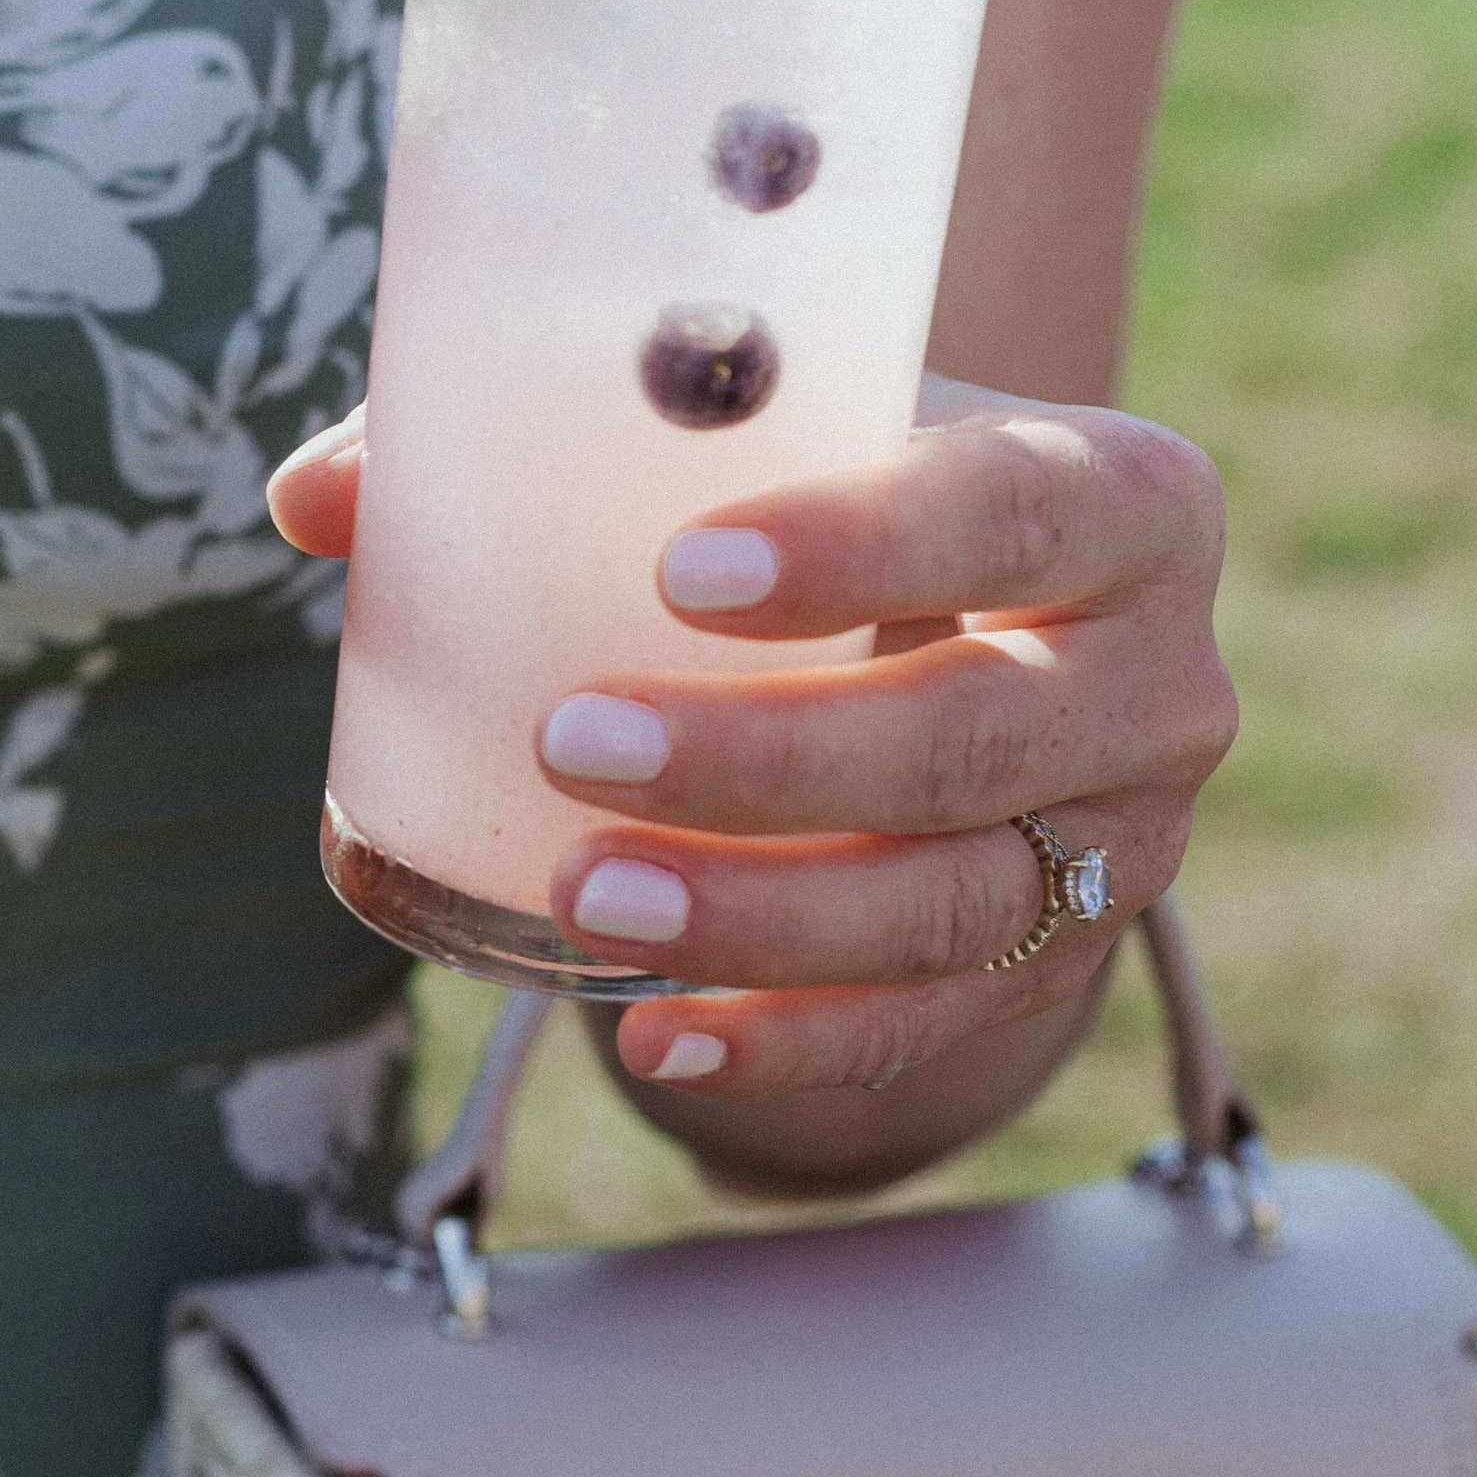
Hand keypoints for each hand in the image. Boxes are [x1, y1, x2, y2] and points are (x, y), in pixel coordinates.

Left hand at [269, 376, 1234, 1128]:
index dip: (865, 543)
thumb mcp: (763, 444)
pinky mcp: (1064, 963)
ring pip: (951, 903)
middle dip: (767, 756)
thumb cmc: (849, 498)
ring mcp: (1125, 841)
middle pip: (975, 734)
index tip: (685, 567)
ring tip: (581, 899)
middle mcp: (1158, 675)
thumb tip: (317, 495)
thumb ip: (543, 441)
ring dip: (759, 914)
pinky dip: (787, 1035)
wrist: (980, 627)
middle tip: (573, 740)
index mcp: (1119, 496)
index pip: (1010, 512)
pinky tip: (653, 1028)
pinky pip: (928, 1024)